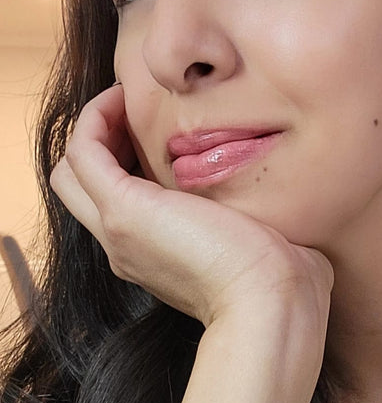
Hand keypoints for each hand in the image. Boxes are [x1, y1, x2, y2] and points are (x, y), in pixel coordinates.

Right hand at [50, 85, 333, 328]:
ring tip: (126, 100)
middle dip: (102, 141)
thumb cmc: (283, 285)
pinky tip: (124, 98)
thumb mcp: (262, 248)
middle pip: (79, 188)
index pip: (116, 204)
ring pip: (72, 170)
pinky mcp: (124, 209)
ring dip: (94, 127)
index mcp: (155, 257)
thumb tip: (288, 224)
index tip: (157, 129)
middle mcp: (126, 247)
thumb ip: (259, 229)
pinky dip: (96, 119)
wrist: (271, 304)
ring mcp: (119, 230)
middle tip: (135, 111)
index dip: (126, 160)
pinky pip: (83, 150)